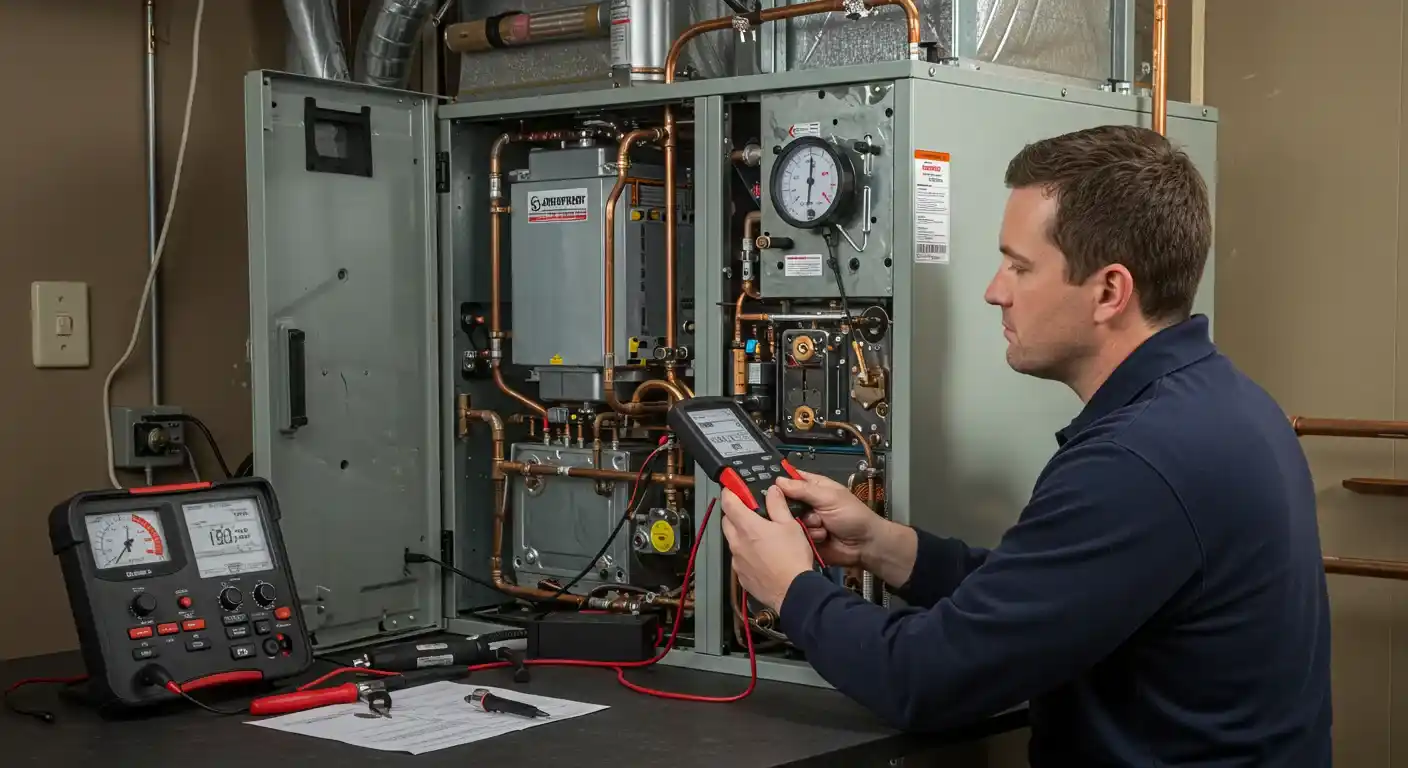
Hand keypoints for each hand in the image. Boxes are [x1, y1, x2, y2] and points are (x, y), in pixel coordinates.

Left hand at [720, 486, 815, 611]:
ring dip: (740, 535)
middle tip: (750, 511)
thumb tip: (772, 491)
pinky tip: (762, 556)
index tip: (733, 488)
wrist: (794, 592)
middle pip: (726, 521)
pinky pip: (739, 559)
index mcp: (747, 527)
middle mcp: (737, 543)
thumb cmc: (793, 557)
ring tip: (760, 536)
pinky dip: (746, 554)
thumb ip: (778, 505)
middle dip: (734, 513)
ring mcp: (737, 561)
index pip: (728, 502)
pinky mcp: (741, 576)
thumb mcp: (790, 525)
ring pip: (732, 541)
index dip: (729, 492)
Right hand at [775, 470, 883, 567]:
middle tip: (800, 510)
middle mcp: (807, 504)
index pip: (792, 479)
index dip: (780, 481)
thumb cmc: (853, 516)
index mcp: (814, 488)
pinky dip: (809, 536)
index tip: (770, 486)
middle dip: (791, 507)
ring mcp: (806, 522)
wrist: (864, 545)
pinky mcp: (805, 539)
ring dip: (806, 524)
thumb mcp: (830, 497)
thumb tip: (779, 481)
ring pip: (790, 520)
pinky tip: (821, 537)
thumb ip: (804, 489)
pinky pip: (796, 536)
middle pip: (785, 502)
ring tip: (822, 526)